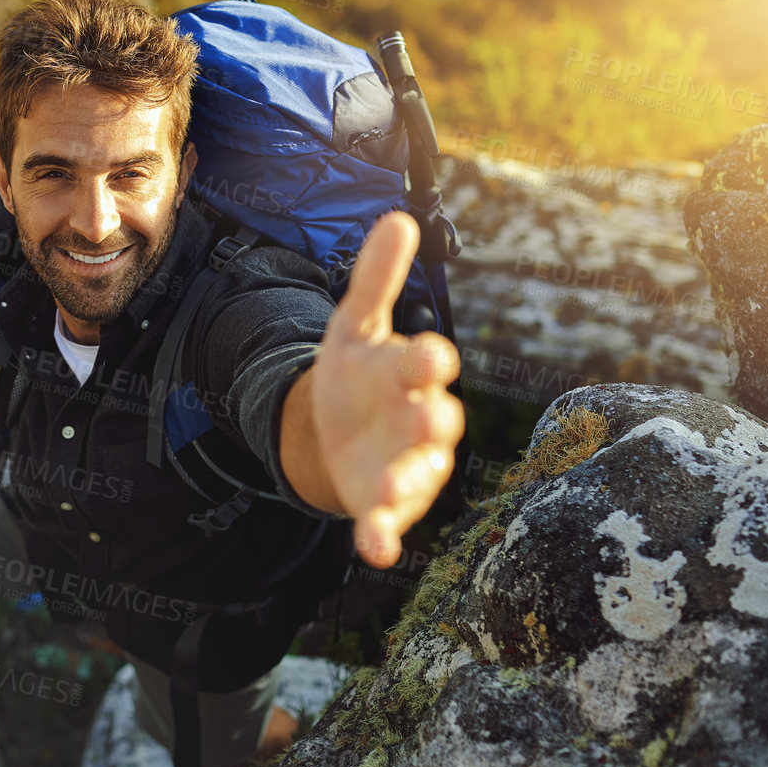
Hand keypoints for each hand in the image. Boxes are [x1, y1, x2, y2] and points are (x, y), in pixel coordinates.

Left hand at [307, 212, 463, 567]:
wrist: (334, 431)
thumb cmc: (357, 374)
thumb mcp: (355, 326)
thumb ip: (375, 278)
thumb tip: (398, 217)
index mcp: (410, 374)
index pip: (427, 363)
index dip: (428, 360)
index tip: (429, 354)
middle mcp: (419, 421)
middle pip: (433, 422)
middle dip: (429, 422)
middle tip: (426, 418)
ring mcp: (405, 466)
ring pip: (415, 476)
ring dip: (403, 483)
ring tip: (386, 489)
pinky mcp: (384, 504)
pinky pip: (388, 524)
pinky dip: (382, 536)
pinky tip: (373, 549)